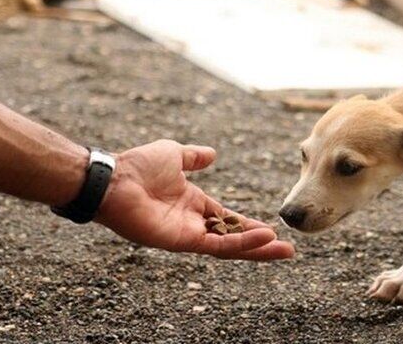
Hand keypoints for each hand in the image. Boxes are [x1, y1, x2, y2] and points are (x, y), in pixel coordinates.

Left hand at [95, 140, 294, 260]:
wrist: (115, 179)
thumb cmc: (137, 166)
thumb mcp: (174, 154)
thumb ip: (194, 157)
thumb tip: (213, 154)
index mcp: (192, 204)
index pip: (227, 219)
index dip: (249, 225)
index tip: (272, 229)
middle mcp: (192, 223)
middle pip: (233, 237)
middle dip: (260, 244)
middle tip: (287, 248)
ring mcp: (187, 234)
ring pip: (229, 246)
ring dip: (256, 248)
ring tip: (283, 249)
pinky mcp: (182, 241)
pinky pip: (217, 246)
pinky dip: (241, 243)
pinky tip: (263, 238)